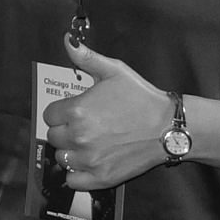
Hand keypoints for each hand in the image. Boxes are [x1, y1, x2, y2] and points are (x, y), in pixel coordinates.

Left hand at [43, 35, 172, 188]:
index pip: (49, 115)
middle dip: (65, 130)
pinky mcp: (101, 178)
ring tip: (90, 143)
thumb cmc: (141, 97)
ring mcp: (89, 160)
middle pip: (53, 136)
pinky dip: (77, 174)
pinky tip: (90, 162)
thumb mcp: (114, 71)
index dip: (61, 112)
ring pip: (62, 158)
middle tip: (86, 127)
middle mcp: (78, 137)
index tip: (75, 111)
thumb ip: (86, 57)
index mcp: (76, 111)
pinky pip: (72, 180)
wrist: (170, 127)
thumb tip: (67, 39)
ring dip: (71, 151)